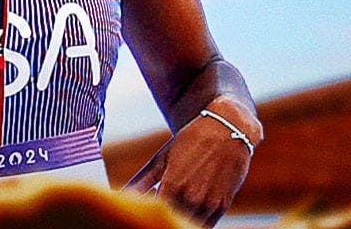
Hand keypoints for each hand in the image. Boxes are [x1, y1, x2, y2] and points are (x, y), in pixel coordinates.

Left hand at [124, 112, 252, 226]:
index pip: (155, 212)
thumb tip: (123, 194)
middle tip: (158, 199)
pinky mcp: (222, 206)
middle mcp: (192, 199)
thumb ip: (142, 180)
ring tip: (174, 199)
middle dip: (162, 215)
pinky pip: (204, 226)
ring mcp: (209, 204)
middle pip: (171, 221)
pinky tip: (186, 204)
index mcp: (173, 185)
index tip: (146, 201)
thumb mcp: (163, 157)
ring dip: (177, 219)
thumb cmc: (191, 140)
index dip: (147, 210)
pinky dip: (193, 221)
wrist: (228, 130)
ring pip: (187, 226)